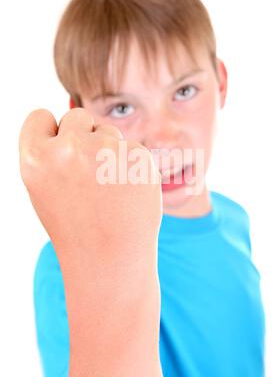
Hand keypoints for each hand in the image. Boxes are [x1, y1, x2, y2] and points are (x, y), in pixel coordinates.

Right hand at [19, 107, 164, 376]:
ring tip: (107, 190)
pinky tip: (127, 192)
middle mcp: (69, 148)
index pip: (40, 116)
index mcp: (36, 157)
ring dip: (108, 151)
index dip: (50, 132)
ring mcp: (107, 151)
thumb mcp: (43, 190)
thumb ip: (49, 152)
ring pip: (108, 132)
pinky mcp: (139, 157)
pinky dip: (130, 165)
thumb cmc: (74, 227)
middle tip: (88, 172)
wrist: (111, 260)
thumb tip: (66, 121)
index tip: (59, 149)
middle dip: (82, 136)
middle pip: (77, 116)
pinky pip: (131, 148)